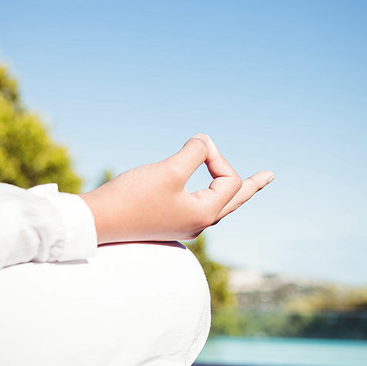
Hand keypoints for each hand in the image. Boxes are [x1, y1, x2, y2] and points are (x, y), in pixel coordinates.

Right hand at [79, 134, 273, 244]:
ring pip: (217, 204)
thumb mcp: (169, 170)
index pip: (229, 180)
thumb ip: (195, 152)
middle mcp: (198, 223)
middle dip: (251, 185)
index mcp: (204, 214)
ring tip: (248, 186)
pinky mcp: (167, 220)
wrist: (97, 221)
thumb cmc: (133, 197)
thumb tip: (205, 142)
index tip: (195, 146)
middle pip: (233, 199)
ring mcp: (182, 224)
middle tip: (269, 176)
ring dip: (231, 190)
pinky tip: (207, 192)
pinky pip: (199, 206)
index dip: (216, 157)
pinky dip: (209, 193)